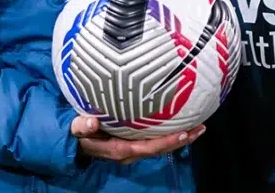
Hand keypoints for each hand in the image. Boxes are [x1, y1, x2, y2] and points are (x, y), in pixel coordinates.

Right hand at [70, 116, 204, 164]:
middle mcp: (129, 152)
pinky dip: (170, 133)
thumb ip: (80, 126)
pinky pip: (156, 140)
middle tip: (201, 128)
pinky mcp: (135, 142)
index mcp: (118, 149)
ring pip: (160, 145)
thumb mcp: (73, 128)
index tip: (183, 133)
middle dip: (181, 140)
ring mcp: (133, 148)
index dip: (165, 142)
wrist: (74, 142)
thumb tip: (90, 122)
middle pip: (159, 149)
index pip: (146, 148)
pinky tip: (183, 123)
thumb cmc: (76, 133)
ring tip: (199, 126)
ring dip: (180, 138)